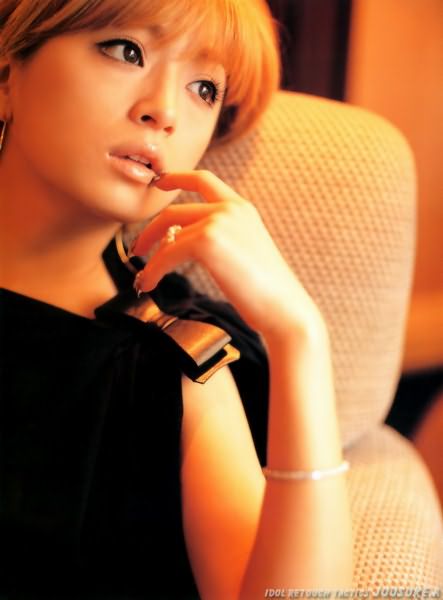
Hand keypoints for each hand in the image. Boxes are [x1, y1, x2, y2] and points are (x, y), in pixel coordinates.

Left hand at [131, 170, 324, 340]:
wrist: (284, 309)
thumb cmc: (266, 292)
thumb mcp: (244, 253)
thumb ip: (219, 239)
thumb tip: (180, 242)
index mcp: (242, 208)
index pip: (204, 180)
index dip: (177, 177)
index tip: (159, 183)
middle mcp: (230, 208)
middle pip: (175, 210)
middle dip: (150, 230)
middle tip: (137, 250)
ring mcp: (219, 221)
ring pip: (168, 233)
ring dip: (150, 257)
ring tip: (143, 277)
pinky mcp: (207, 240)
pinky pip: (167, 253)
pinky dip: (153, 270)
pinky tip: (149, 285)